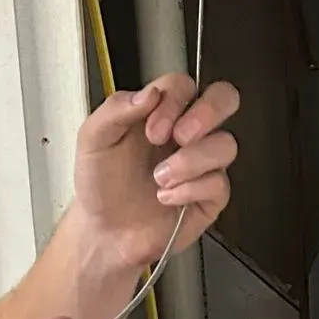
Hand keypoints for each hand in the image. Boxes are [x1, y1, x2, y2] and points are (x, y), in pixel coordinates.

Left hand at [70, 72, 239, 275]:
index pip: (184, 86)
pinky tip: (166, 197)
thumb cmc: (100, 185)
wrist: (105, 232)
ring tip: (160, 178)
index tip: (152, 129)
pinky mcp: (211, 195)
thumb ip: (116, 109)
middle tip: (179, 136)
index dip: (174, 102)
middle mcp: (186, 133)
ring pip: (225, 144)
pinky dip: (188, 191)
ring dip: (190, 161)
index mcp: (160, 113)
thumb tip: (149, 93)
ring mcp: (202, 163)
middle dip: (207, 113)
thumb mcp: (92, 140)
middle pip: (224, 99)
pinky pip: (219, 183)